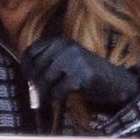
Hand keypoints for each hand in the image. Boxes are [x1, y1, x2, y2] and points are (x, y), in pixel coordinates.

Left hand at [21, 37, 139, 108]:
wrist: (113, 81)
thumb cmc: (84, 73)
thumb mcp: (64, 60)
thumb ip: (46, 62)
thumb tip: (25, 75)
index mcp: (59, 41)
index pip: (30, 52)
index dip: (25, 67)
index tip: (29, 78)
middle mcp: (66, 47)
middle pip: (37, 68)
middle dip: (36, 83)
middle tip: (41, 92)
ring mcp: (75, 60)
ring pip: (45, 79)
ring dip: (45, 92)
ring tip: (50, 95)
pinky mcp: (82, 76)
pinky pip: (58, 90)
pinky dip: (57, 96)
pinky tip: (62, 96)